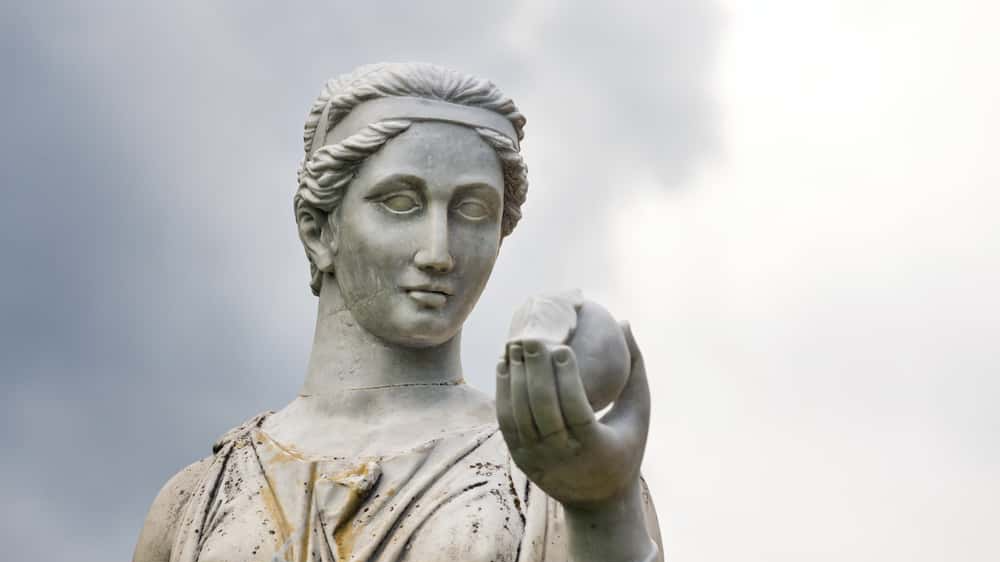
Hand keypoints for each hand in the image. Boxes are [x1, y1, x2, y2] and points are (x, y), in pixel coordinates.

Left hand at [496, 322, 650, 508]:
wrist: (597, 501)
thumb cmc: (625, 447)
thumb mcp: (639, 413)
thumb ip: (634, 368)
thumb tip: (625, 323)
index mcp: (595, 449)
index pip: (576, 410)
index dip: (566, 379)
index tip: (561, 347)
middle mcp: (563, 458)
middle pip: (542, 411)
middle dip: (534, 372)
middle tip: (530, 338)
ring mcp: (537, 460)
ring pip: (519, 416)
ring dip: (514, 378)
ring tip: (513, 345)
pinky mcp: (520, 460)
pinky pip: (508, 423)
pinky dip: (503, 393)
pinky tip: (504, 365)